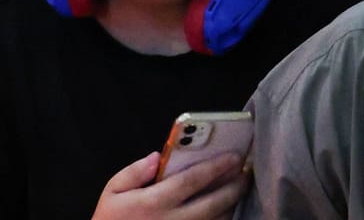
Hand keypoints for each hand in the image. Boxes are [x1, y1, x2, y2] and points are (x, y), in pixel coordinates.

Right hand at [93, 150, 247, 219]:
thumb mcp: (112, 193)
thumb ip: (133, 172)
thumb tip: (157, 156)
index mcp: (153, 203)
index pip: (193, 180)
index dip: (217, 166)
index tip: (235, 156)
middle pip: (214, 202)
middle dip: (235, 186)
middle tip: (247, 172)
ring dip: (233, 204)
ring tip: (240, 188)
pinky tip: (227, 210)